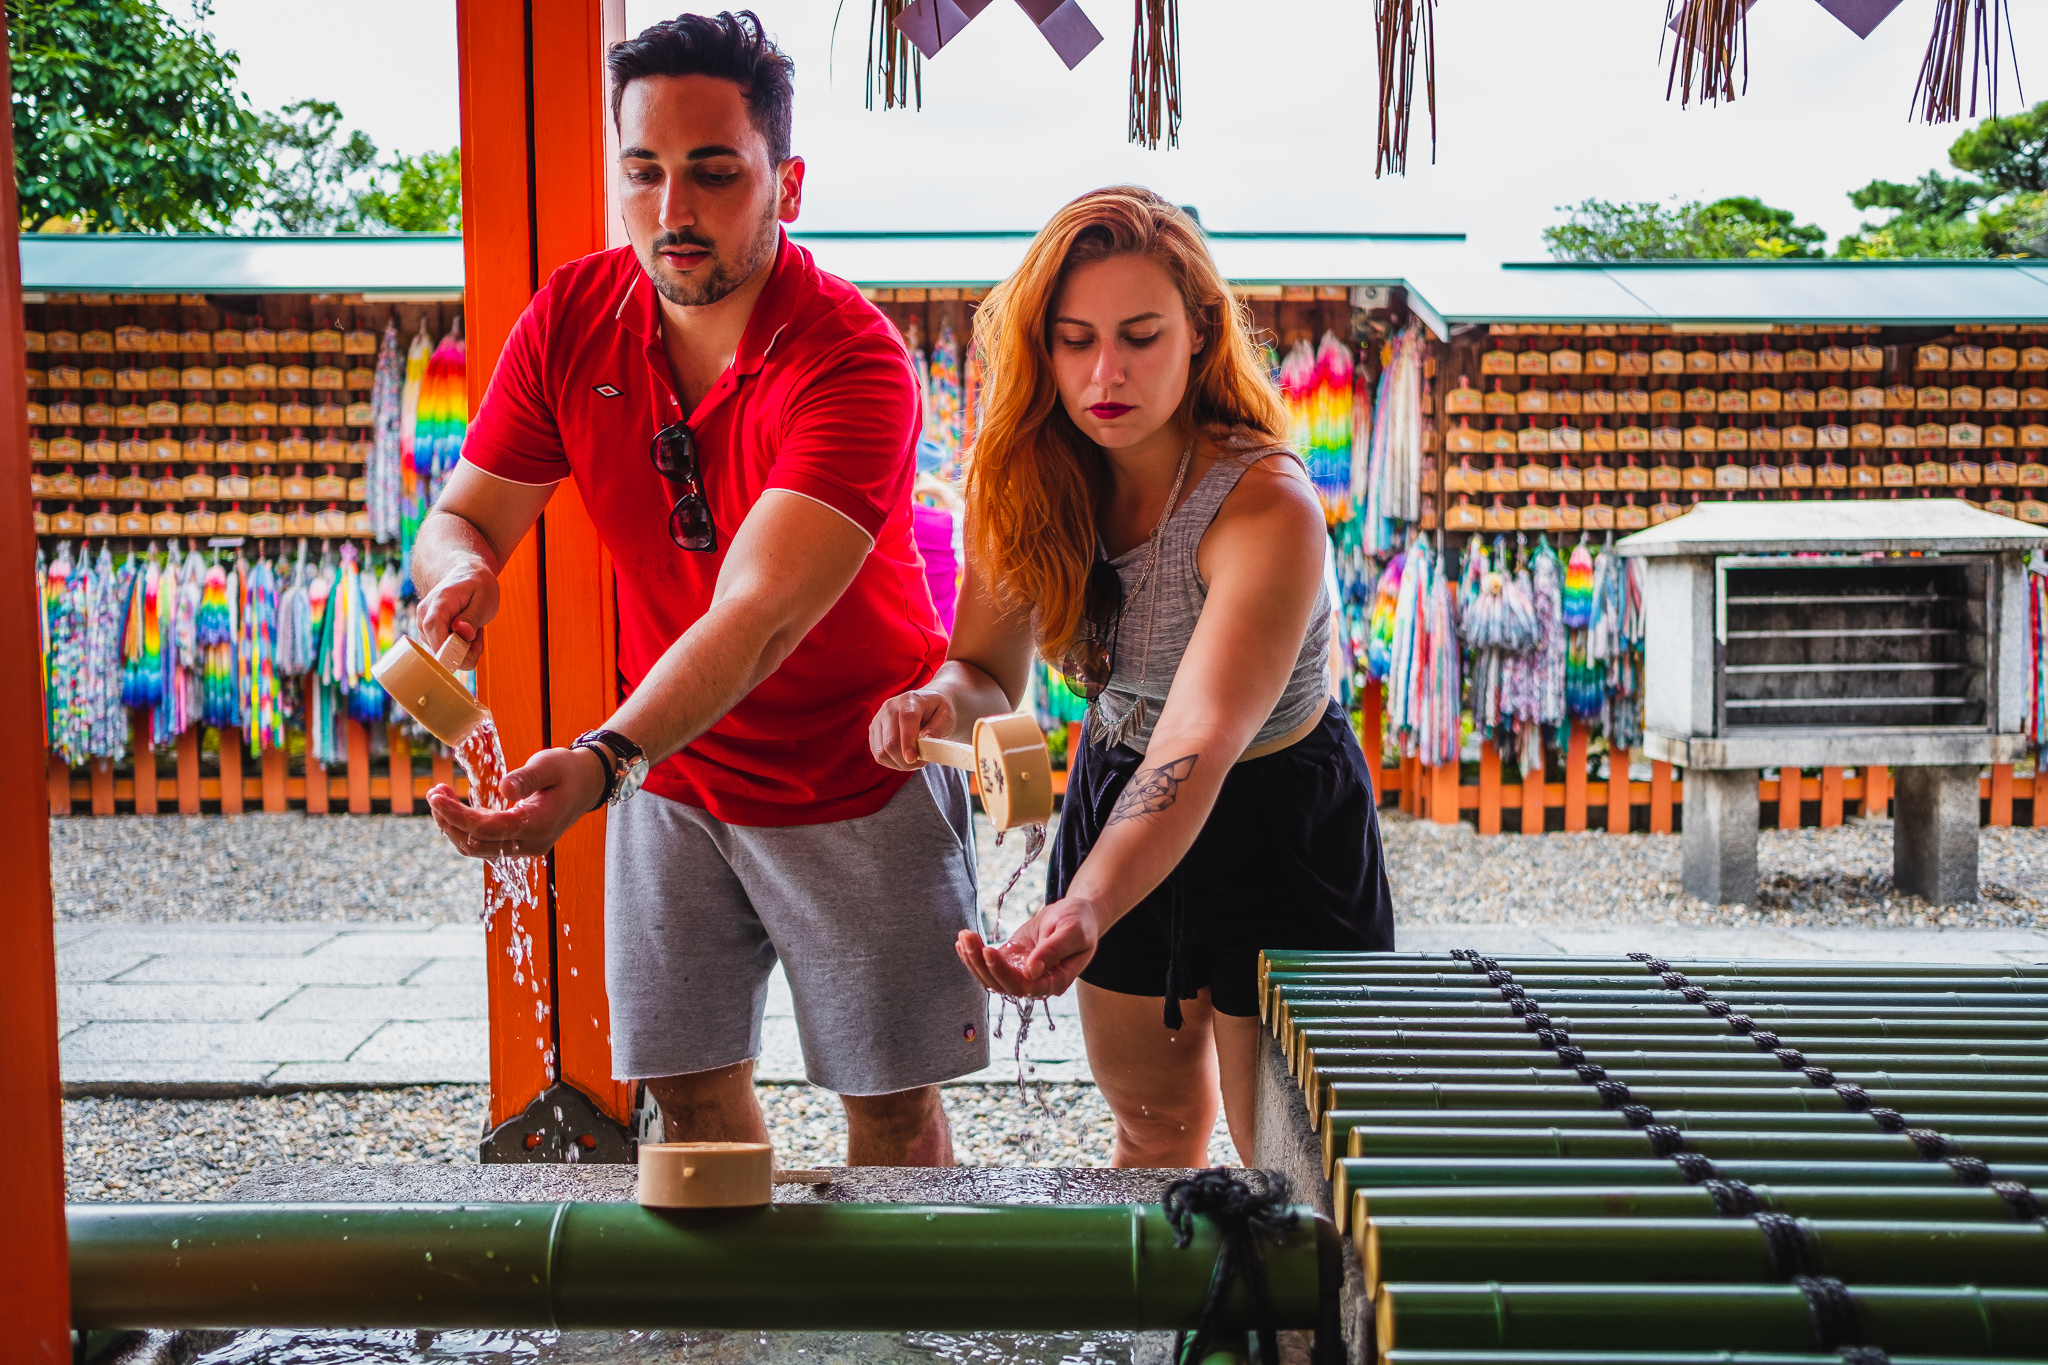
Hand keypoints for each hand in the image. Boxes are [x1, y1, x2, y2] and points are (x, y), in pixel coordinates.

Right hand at [417, 555, 499, 670]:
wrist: (466, 573)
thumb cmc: (477, 584)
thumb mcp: (484, 598)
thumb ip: (472, 617)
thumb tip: (462, 633)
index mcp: (438, 604)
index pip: (435, 631)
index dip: (449, 650)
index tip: (470, 656)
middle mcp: (424, 615)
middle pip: (439, 647)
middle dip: (465, 651)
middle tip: (479, 634)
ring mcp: (423, 625)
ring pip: (443, 652)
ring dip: (464, 647)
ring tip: (474, 627)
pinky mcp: (428, 633)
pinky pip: (444, 649)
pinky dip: (459, 645)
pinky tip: (467, 630)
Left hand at [425, 745, 605, 860]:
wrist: (587, 784)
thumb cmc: (568, 770)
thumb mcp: (549, 764)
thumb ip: (526, 778)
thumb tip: (503, 788)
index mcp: (539, 824)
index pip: (488, 829)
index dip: (458, 815)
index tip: (436, 796)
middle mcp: (531, 844)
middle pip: (477, 843)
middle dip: (448, 820)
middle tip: (434, 791)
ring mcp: (525, 847)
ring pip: (476, 848)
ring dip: (453, 826)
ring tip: (439, 798)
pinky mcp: (518, 844)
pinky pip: (484, 845)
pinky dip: (464, 829)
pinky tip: (454, 809)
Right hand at [869, 688, 956, 770]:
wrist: (925, 705)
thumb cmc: (936, 711)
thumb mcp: (946, 715)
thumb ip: (938, 727)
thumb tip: (927, 740)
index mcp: (909, 700)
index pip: (906, 720)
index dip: (908, 741)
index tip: (912, 758)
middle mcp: (889, 708)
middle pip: (890, 741)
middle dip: (905, 760)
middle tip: (922, 763)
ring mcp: (878, 720)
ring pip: (882, 752)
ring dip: (899, 763)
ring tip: (914, 761)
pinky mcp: (873, 732)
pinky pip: (878, 755)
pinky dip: (892, 763)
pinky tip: (904, 759)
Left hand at [955, 894, 1106, 998]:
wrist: (1078, 913)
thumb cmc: (1080, 921)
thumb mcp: (1072, 932)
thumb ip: (1054, 951)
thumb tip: (1031, 971)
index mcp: (1055, 981)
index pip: (1024, 987)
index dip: (1003, 973)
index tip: (988, 951)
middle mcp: (1036, 983)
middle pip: (1002, 985)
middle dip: (981, 963)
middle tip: (968, 938)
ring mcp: (1022, 974)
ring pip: (991, 979)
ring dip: (973, 960)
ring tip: (964, 936)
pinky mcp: (1012, 962)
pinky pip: (989, 967)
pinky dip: (973, 956)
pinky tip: (962, 942)